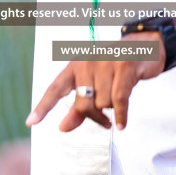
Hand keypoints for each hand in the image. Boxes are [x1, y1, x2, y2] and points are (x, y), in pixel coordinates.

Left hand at [26, 36, 165, 131]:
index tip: (31, 122)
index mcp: (75, 66)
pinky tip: (122, 124)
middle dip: (94, 117)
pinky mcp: (124, 68)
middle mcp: (87, 63)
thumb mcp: (95, 85)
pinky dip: (121, 116)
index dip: (43, 106)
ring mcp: (106, 64)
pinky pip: (119, 100)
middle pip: (83, 104)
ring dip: (112, 111)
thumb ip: (77, 108)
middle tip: (103, 122)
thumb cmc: (116, 68)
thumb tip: (64, 128)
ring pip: (103, 103)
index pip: (55, 88)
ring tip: (119, 104)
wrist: (144, 46)